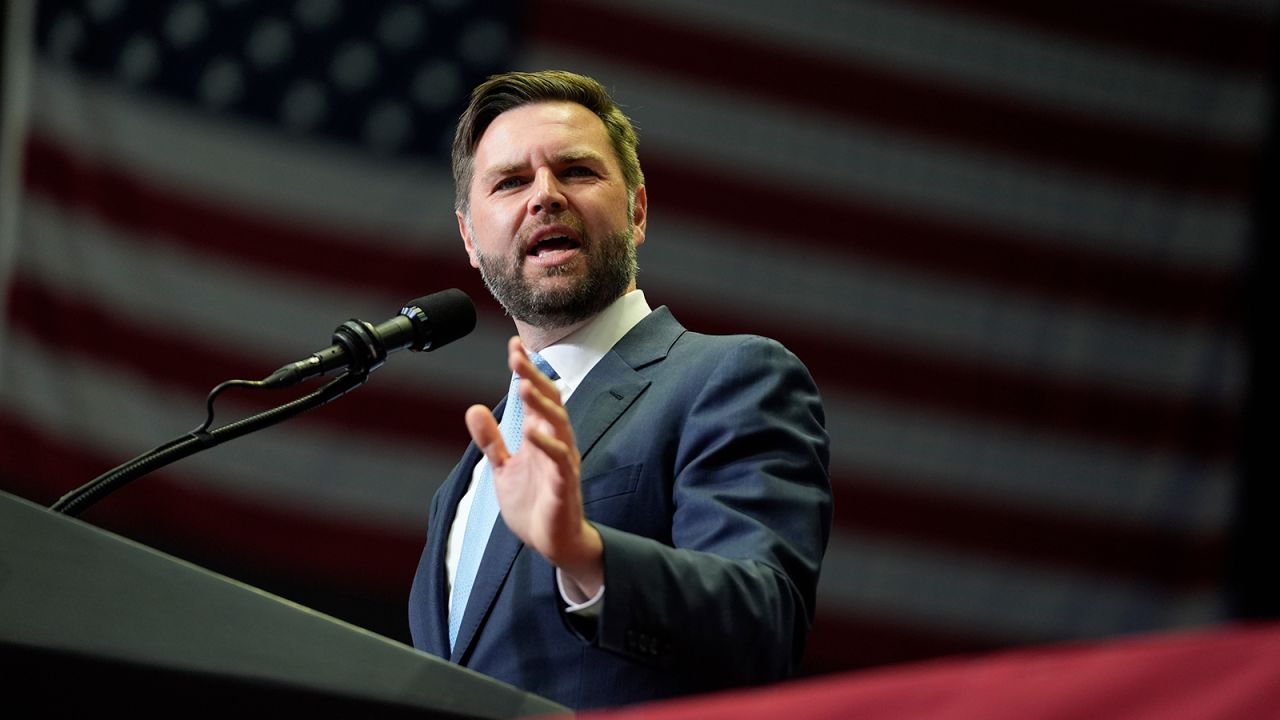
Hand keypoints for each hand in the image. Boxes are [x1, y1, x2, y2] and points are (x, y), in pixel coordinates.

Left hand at [464, 336, 602, 597]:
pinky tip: (533, 432)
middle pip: (548, 402)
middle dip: (533, 378)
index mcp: (540, 436)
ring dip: (542, 405)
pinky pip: (560, 460)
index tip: (512, 346)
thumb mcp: (503, 468)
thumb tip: (473, 409)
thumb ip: (491, 440)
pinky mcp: (564, 485)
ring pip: (558, 425)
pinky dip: (548, 445)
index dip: (525, 371)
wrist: (551, 544)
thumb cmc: (533, 504)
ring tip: (524, 385)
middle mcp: (554, 442)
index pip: (535, 395)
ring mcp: (561, 462)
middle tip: (516, 356)